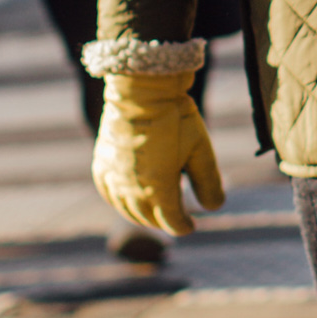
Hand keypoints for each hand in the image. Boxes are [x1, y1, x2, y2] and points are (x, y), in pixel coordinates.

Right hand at [92, 70, 224, 236]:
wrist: (142, 91)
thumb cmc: (176, 118)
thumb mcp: (201, 150)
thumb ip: (209, 182)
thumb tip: (214, 208)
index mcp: (159, 186)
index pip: (172, 221)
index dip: (183, 226)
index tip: (191, 225)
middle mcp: (133, 187)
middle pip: (149, 219)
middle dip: (163, 222)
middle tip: (175, 219)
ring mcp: (114, 176)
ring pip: (126, 210)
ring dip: (142, 216)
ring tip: (154, 214)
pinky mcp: (102, 163)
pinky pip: (108, 193)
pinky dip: (118, 202)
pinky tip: (127, 200)